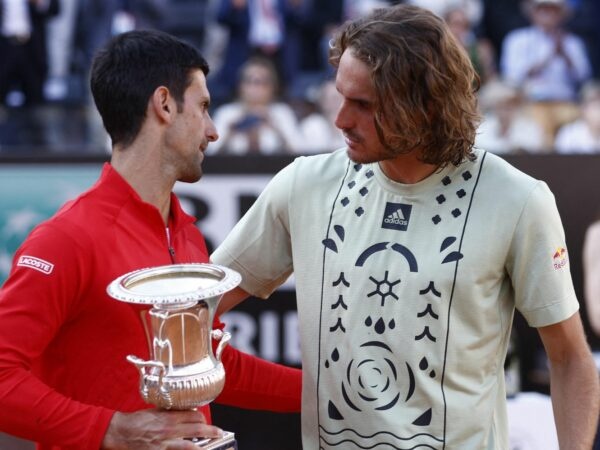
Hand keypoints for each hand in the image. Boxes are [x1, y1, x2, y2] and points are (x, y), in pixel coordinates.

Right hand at [101, 409, 222, 448]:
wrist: (119, 432)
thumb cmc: (135, 421)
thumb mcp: (154, 411)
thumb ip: (169, 412)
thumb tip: (183, 412)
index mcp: (168, 417)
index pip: (193, 416)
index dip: (202, 418)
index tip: (205, 420)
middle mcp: (169, 430)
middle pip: (196, 429)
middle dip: (210, 431)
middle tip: (219, 432)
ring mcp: (164, 444)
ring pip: (189, 445)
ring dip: (201, 446)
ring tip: (211, 447)